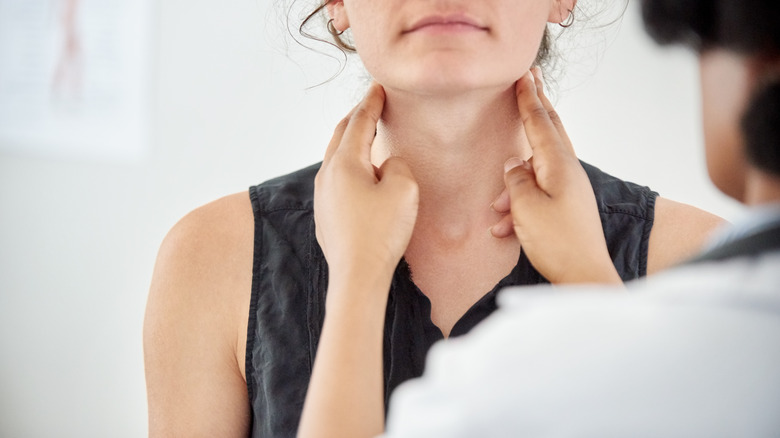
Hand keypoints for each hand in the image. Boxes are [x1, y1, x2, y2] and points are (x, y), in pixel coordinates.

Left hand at [314, 83, 419, 290]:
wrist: (357, 276)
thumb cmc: (380, 233)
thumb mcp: (403, 189)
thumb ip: (397, 165)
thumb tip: (385, 165)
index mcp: (344, 163)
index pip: (358, 122)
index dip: (371, 103)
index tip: (378, 88)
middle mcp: (327, 176)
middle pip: (340, 136)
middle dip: (356, 118)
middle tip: (371, 105)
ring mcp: (322, 197)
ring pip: (336, 159)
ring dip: (351, 143)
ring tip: (366, 137)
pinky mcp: (326, 216)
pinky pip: (337, 181)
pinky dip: (349, 167)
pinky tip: (361, 176)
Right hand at [492, 69, 620, 284]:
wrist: (584, 277)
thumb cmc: (557, 243)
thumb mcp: (526, 208)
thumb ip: (516, 180)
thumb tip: (513, 164)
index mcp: (559, 165)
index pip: (540, 122)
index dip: (528, 98)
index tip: (524, 75)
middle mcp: (568, 171)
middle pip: (549, 132)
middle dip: (536, 107)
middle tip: (531, 81)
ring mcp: (569, 188)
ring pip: (537, 169)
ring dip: (514, 184)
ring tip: (497, 209)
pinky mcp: (567, 206)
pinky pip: (537, 194)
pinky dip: (519, 205)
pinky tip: (503, 228)